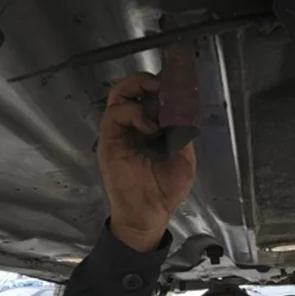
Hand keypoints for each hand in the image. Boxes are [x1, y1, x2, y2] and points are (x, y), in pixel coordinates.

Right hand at [98, 72, 195, 251]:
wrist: (149, 215)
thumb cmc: (165, 191)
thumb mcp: (185, 159)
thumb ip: (182, 134)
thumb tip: (183, 111)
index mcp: (152, 129)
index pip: (151, 98)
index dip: (162, 87)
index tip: (177, 84)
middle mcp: (134, 127)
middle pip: (131, 90)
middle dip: (147, 80)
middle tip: (163, 84)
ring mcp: (120, 133)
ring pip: (119, 95)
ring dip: (137, 88)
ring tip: (155, 94)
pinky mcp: (109, 141)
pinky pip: (114, 115)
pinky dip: (133, 113)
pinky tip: (149, 127)